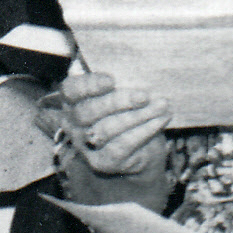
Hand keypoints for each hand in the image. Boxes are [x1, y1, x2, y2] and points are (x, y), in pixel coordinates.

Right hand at [56, 63, 174, 181]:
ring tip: (161, 105)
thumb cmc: (130, 111)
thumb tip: (139, 70)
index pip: (71, 90)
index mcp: (74, 100)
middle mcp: (74, 123)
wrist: (141, 149)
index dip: (89, 85)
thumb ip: (123, 80)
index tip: (111, 80)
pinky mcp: (102, 162)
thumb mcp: (124, 91)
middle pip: (87, 112)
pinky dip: (144, 131)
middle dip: (116, 102)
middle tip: (144, 96)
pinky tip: (160, 120)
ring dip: (137, 116)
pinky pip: (121, 145)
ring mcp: (86, 145)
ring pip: (106, 130)